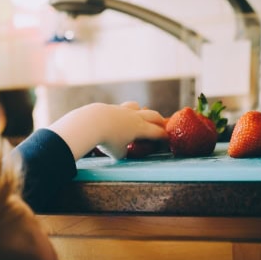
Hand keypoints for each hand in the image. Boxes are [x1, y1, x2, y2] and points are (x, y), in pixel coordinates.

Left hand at [48, 102, 166, 159]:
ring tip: (140, 116)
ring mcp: (122, 110)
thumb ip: (123, 152)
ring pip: (136, 106)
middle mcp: (134, 117)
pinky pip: (122, 108)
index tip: (168, 138)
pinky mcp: (111, 107)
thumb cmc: (107, 140)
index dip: (164, 136)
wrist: (92, 123)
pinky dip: (124, 112)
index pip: (157, 132)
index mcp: (140, 128)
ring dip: (141, 111)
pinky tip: (118, 117)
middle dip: (159, 120)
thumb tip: (122, 151)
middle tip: (162, 124)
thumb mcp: (117, 153)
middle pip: (152, 115)